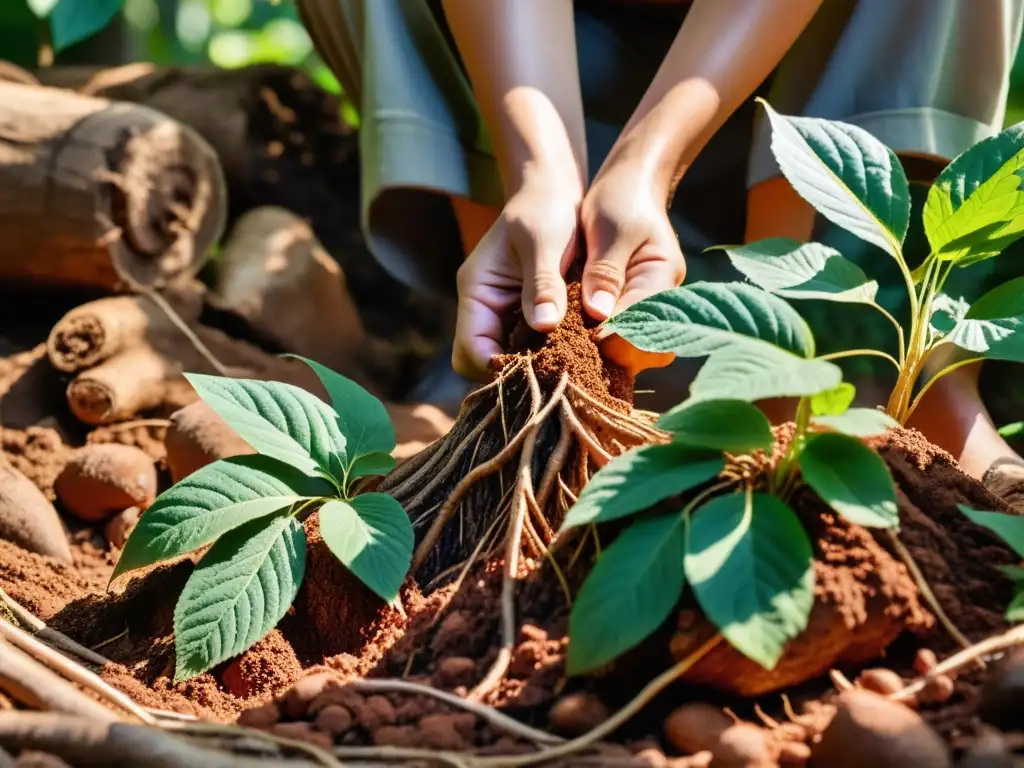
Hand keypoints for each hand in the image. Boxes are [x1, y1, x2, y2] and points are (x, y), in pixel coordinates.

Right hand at [453, 181, 579, 379]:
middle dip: (517, 375)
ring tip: (572, 369)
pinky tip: (578, 355)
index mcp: (477, 292)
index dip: (497, 369)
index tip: (537, 371)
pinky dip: (551, 356)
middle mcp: (486, 311)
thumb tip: (544, 327)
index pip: (470, 352)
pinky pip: (534, 350)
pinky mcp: (530, 318)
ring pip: (511, 363)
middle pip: (486, 367)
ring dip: (537, 368)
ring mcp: (507, 317)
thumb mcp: (545, 240)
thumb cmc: (545, 208)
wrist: (554, 193)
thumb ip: (543, 282)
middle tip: (559, 376)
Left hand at [581, 158, 684, 373]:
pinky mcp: (633, 313)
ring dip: (603, 356)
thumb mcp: (610, 228)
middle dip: (608, 355)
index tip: (574, 337)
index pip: (641, 324)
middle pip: (643, 349)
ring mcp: (651, 310)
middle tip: (567, 351)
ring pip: (634, 353)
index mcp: (662, 277)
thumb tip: (598, 313)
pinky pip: (621, 344)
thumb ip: (605, 271)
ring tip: (567, 352)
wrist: (630, 187)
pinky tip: (571, 346)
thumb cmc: (621, 200)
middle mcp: (664, 301)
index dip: (608, 336)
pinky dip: (599, 348)